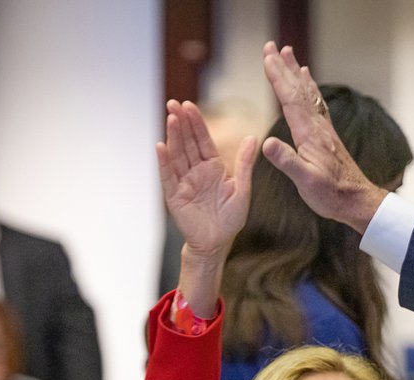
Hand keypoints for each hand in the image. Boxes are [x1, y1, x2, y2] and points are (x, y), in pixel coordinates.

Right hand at [155, 99, 255, 315]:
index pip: (203, 140)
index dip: (196, 123)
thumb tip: (253, 138)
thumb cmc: (230, 218)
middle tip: (173, 103)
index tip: (189, 105)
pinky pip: (168, 176)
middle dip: (181, 123)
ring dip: (173, 137)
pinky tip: (160, 146)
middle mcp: (196, 171)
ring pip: (177, 155)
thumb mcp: (242, 189)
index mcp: (213, 167)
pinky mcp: (175, 196)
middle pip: (187, 142)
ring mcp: (184, 182)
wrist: (218, 242)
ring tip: (170, 118)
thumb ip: (244, 164)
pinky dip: (164, 162)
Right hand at [261, 42, 387, 232]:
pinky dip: (309, 88)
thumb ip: (287, 161)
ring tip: (289, 54)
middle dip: (283, 67)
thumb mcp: (305, 181)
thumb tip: (267, 144)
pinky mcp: (327, 135)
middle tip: (271, 46)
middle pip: (298, 90)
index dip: (278, 77)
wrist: (357, 200)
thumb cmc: (331, 194)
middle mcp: (317, 126)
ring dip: (296, 73)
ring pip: (308, 93)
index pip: (289, 99)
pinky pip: (316, 103)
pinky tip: (308, 82)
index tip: (267, 57)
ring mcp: (324, 129)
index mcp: (309, 134)